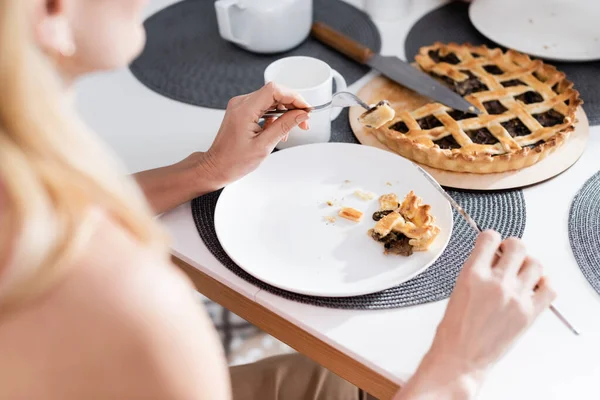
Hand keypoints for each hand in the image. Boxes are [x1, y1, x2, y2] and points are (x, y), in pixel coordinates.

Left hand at [198, 82, 309, 189]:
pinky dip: (275, 115)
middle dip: (292, 105)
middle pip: (274, 93)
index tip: (306, 109)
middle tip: (303, 122)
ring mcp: (241, 105)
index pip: (274, 90)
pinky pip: (264, 106)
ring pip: (270, 99)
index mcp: (244, 110)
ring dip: (285, 111)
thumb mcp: (264, 146)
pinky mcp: (242, 111)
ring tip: (291, 129)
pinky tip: (278, 129)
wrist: (216, 167)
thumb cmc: (234, 161)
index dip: (294, 97)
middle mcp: (241, 103)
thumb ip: (284, 126)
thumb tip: (301, 115)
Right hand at [432, 231, 555, 371]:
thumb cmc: (454, 329)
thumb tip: (494, 258)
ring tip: (520, 274)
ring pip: (535, 264)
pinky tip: (533, 288)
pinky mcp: (529, 313)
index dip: (492, 238)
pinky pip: (549, 288)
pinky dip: (544, 284)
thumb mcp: (458, 290)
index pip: (490, 238)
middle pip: (518, 246)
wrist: (461, 358)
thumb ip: (477, 270)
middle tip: (508, 256)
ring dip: (528, 265)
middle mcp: (495, 282)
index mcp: (472, 273)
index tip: (493, 244)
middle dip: (513, 248)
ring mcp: (515, 297)